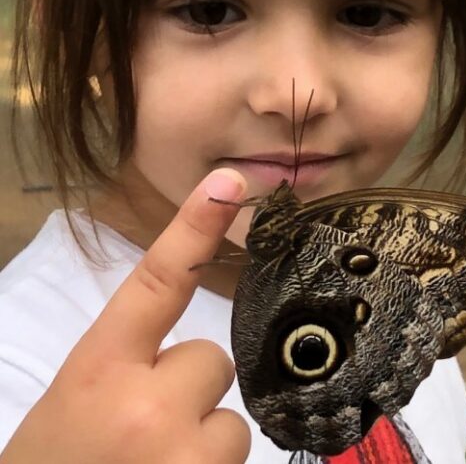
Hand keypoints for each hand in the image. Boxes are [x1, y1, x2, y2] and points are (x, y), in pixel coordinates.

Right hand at [0, 169, 250, 463]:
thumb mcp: (74, 405)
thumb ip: (128, 366)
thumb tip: (195, 351)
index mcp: (96, 370)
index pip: (156, 281)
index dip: (194, 228)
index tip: (229, 184)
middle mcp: (144, 405)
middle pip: (211, 360)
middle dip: (191, 388)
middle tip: (148, 429)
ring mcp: (184, 455)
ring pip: (230, 419)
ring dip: (202, 440)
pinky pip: (235, 460)